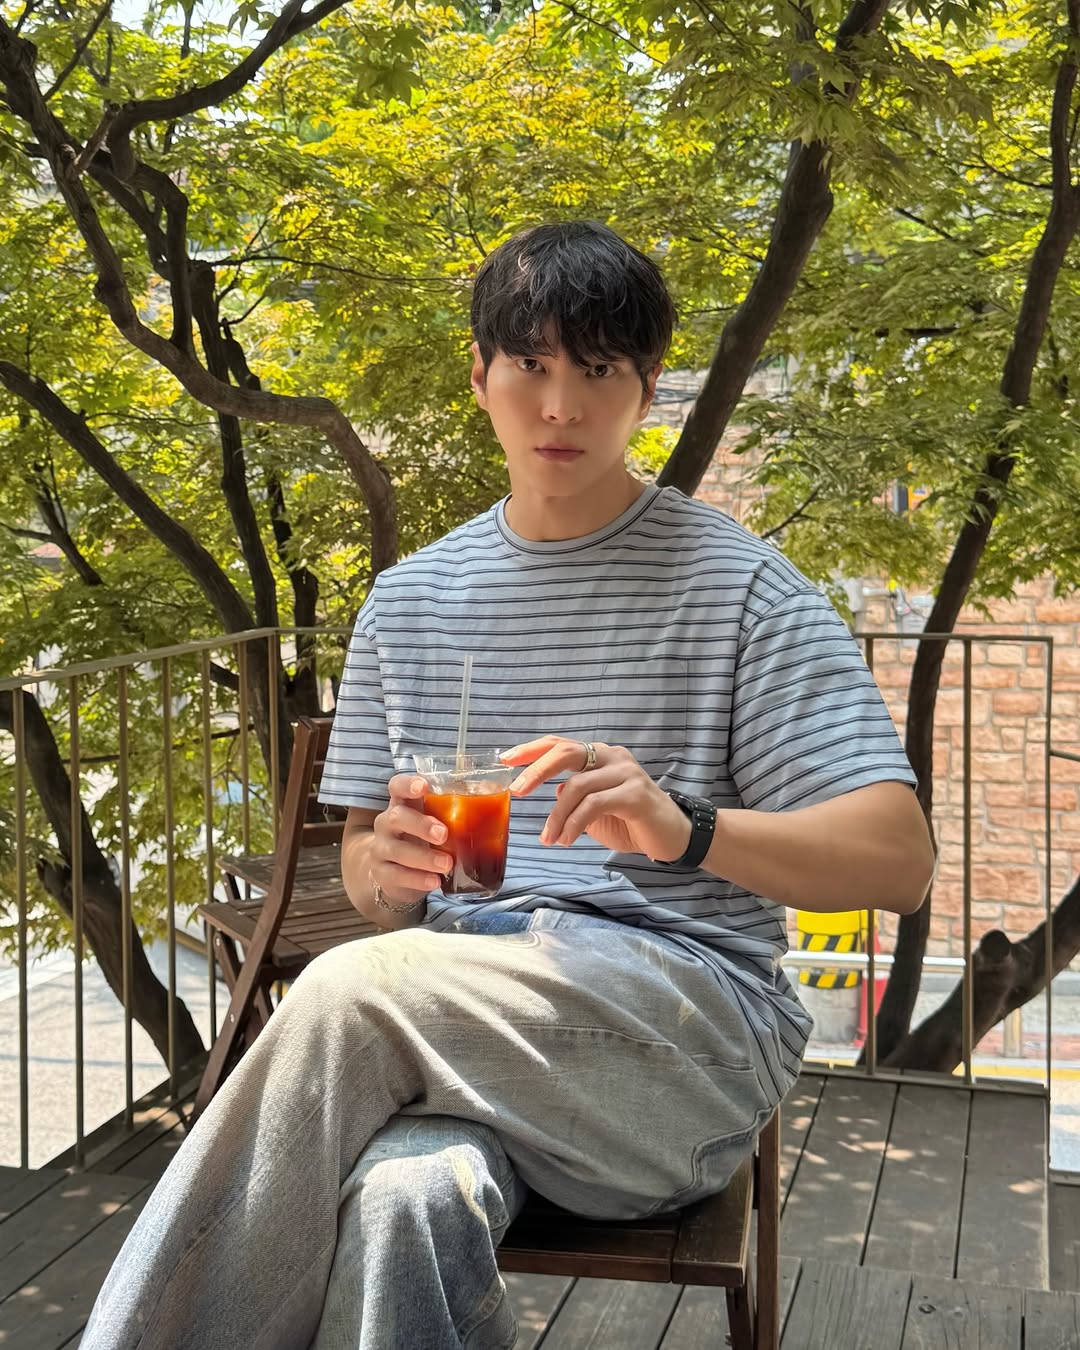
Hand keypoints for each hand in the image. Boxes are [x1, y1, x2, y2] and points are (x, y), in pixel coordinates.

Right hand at [370, 773, 452, 902]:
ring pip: (397, 849)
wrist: (398, 873)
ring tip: (446, 864)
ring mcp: (381, 848)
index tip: (424, 786)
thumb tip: (500, 799)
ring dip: (424, 857)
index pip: (397, 786)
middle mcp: (388, 822)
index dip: (408, 784)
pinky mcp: (383, 873)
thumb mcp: (437, 822)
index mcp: (403, 804)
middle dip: (421, 825)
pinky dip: (418, 879)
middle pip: (397, 817)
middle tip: (443, 834)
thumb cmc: (424, 840)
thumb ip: (458, 812)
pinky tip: (435, 881)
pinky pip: (397, 875)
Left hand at [501, 736, 691, 861]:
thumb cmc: (632, 821)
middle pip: (565, 752)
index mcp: (601, 755)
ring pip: (576, 786)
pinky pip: (594, 805)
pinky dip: (574, 824)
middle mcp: (613, 756)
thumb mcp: (596, 805)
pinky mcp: (635, 794)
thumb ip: (575, 794)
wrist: (673, 837)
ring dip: (556, 816)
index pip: (560, 744)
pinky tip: (567, 839)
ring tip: (549, 838)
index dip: (531, 750)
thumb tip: (551, 790)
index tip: (505, 760)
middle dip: (536, 771)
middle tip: (517, 792)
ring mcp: (626, 773)